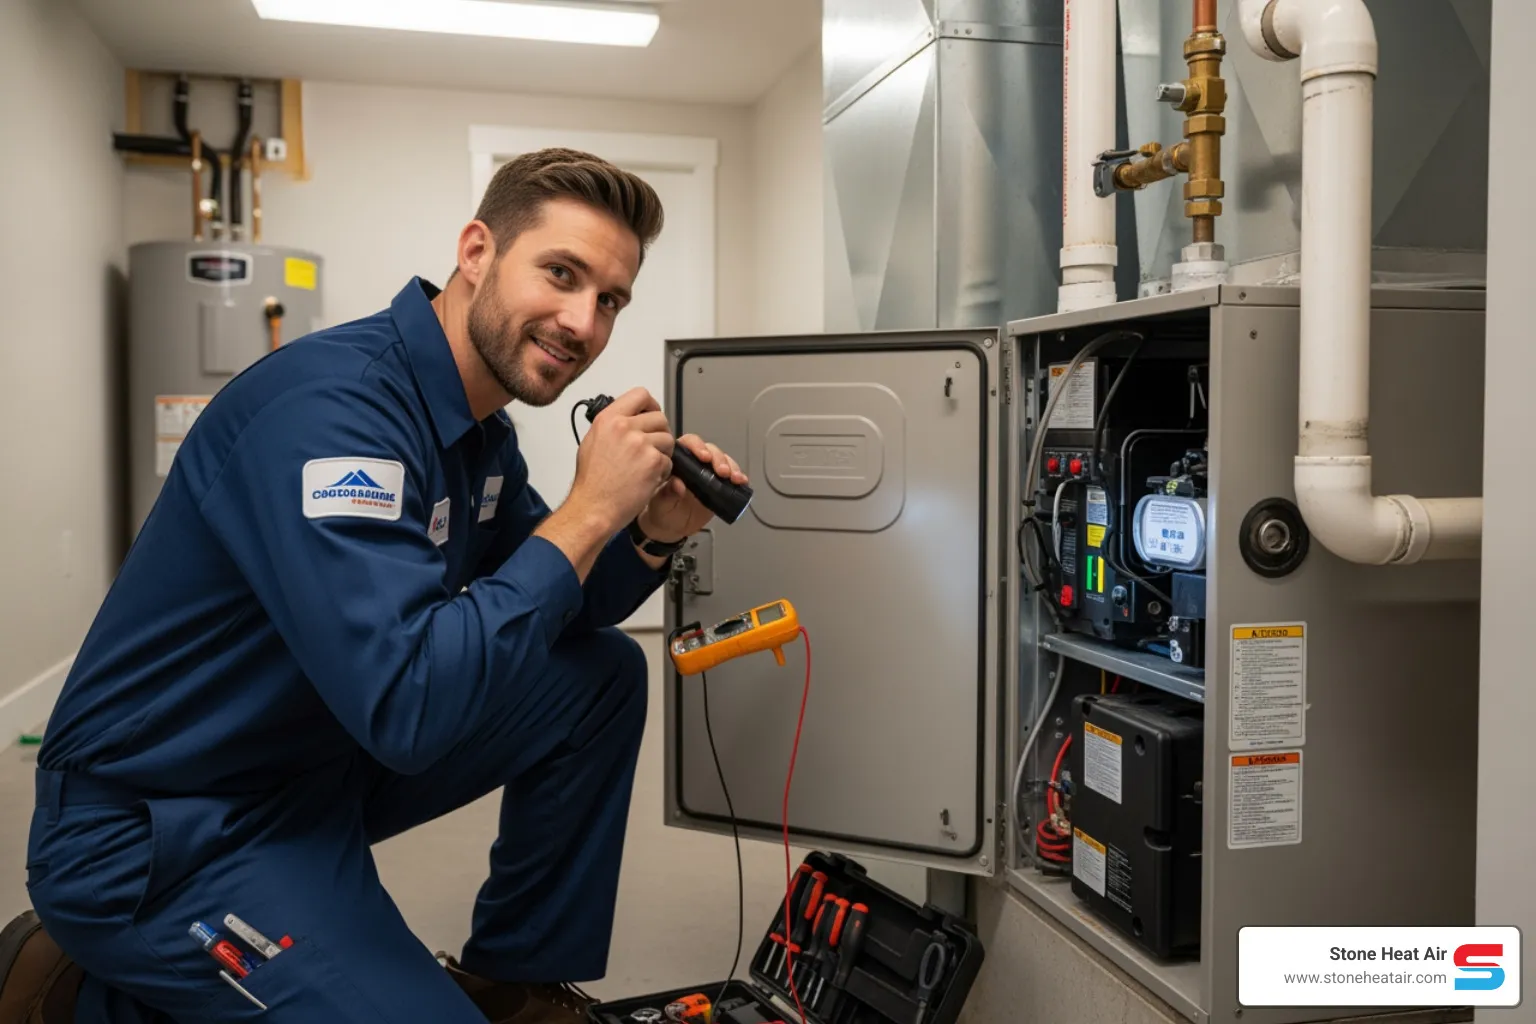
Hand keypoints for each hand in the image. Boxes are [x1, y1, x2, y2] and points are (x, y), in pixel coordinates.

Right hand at [567, 387, 674, 533]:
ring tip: (645, 467)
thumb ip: (613, 426)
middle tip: (650, 449)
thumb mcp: (593, 441)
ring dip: (662, 454)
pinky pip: (669, 461)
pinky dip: (662, 472)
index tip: (651, 414)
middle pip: (660, 418)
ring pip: (668, 440)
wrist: (594, 508)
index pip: (641, 395)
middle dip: (659, 433)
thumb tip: (629, 418)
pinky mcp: (653, 462)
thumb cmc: (592, 482)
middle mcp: (624, 427)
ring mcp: (640, 444)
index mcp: (609, 419)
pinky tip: (646, 479)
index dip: (651, 405)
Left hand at [637, 434, 747, 542]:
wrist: (671, 529)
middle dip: (719, 459)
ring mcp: (710, 475)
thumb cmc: (661, 510)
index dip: (698, 446)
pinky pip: (732, 477)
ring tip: (735, 478)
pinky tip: (742, 482)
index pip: (688, 444)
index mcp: (678, 462)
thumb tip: (678, 484)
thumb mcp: (660, 503)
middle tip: (722, 472)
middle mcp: (695, 464)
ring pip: (724, 461)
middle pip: (711, 451)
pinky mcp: (721, 487)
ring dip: (731, 467)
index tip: (704, 457)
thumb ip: (667, 493)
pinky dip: (738, 478)